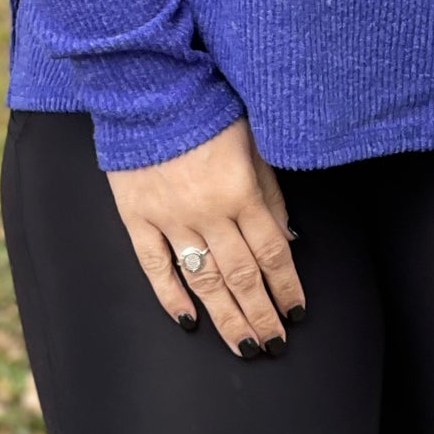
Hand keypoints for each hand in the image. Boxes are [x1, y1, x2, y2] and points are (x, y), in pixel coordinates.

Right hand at [105, 114, 305, 357]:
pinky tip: (189, 320)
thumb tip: (286, 237)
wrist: (148, 87)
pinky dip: (171, 296)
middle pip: (241, 275)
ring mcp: (170, 218)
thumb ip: (269, 191)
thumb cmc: (208, 108)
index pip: (271, 252)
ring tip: (244, 345)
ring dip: (226, 316)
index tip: (297, 311)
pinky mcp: (137, 217)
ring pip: (203, 280)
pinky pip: (155, 267)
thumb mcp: (253, 141)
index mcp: (240, 190)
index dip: (286, 286)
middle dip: (261, 314)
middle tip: (274, 343)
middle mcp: (207, 211)